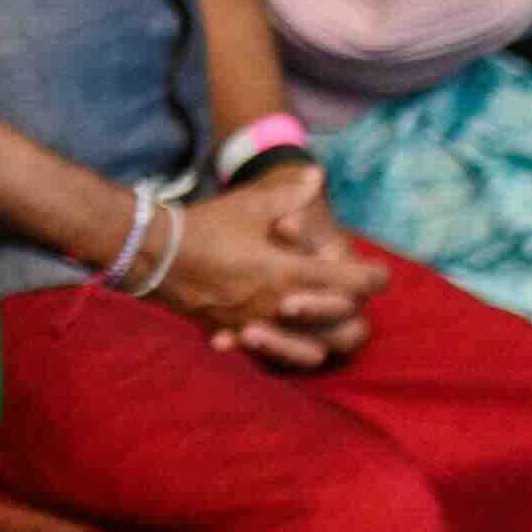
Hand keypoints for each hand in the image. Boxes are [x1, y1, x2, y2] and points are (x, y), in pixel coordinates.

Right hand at [153, 164, 371, 370]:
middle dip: (354, 313)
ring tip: (324, 326)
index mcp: (288, 273)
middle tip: (352, 298)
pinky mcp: (233, 333)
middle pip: (340, 327)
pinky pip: (268, 355)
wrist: (152, 254)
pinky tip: (277, 338)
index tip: (379, 272)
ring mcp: (256, 325)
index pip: (350, 283)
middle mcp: (278, 307)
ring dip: (323, 339)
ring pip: (309, 352)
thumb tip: (316, 177)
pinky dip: (279, 349)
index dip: (374, 278)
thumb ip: (288, 193)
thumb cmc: (205, 226)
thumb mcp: (249, 204)